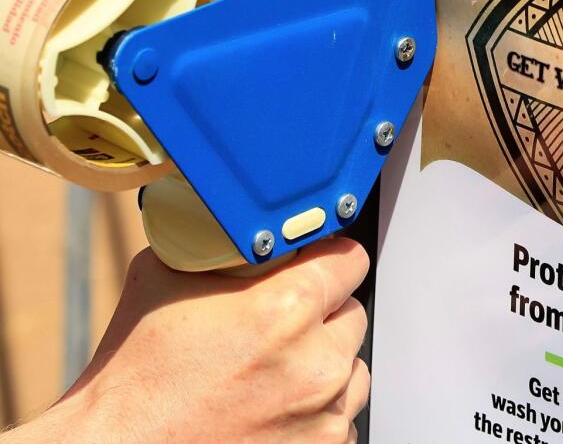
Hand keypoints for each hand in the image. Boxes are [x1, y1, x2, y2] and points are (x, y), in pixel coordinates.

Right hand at [2, 237, 369, 442]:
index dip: (326, 258)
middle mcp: (317, 364)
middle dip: (320, 314)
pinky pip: (341, 414)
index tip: (313, 264)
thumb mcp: (165, 277)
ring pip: (351, 367)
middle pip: (351, 314)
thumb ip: (221, 246)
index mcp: (287, 310)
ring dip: (322, 363)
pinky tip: (271, 406)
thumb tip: (245, 225)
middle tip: (275, 325)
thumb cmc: (135, 378)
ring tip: (269, 371)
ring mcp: (325, 414)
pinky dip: (315, 409)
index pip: (350, 259)